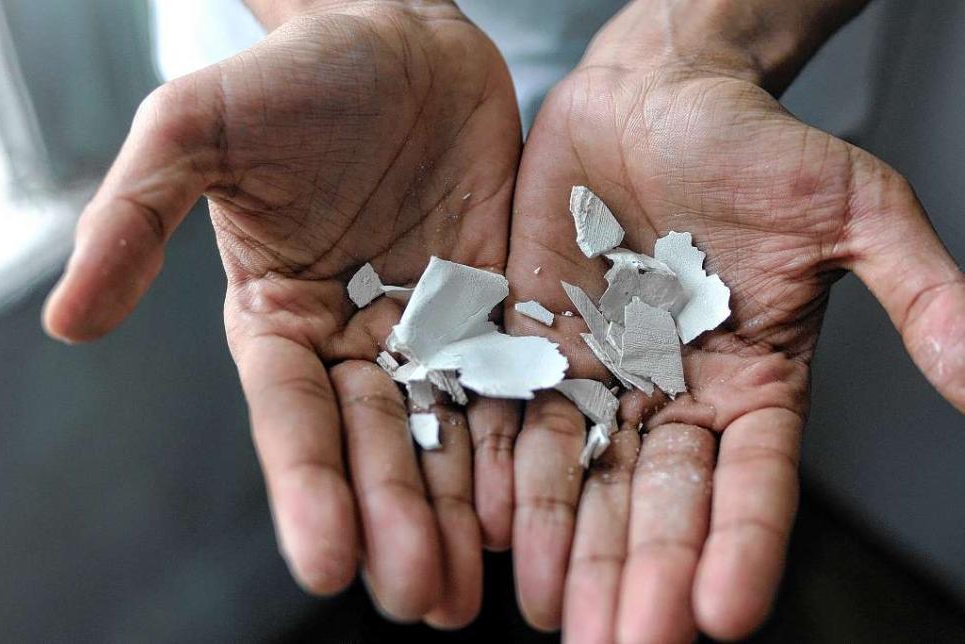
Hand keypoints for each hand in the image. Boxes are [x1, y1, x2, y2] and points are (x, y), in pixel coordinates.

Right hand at [43, 0, 521, 625]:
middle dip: (395, 521)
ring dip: (459, 512)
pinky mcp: (496, 307)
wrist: (401, 40)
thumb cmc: (296, 74)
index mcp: (278, 319)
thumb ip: (137, 217)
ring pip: (445, 434)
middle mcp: (352, 340)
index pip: (290, 421)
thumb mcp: (197, 128)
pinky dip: (518, 443)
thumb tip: (68, 319)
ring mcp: (430, 329)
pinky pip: (510, 382)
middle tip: (418, 598)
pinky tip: (533, 502)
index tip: (328, 562)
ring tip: (471, 587)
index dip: (307, 490)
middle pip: (375, 447)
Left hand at [506, 1, 964, 640]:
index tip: (724, 615)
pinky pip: (516, 414)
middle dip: (641, 576)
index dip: (741, 547)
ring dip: (567, 545)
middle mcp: (672, 394)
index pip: (752, 485)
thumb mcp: (854, 211)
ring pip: (582, 475)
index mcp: (753, 383)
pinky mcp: (535, 340)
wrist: (655, 97)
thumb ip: (919, 293)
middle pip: (658, 503)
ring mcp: (598, 373)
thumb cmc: (756, 146)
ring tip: (555, 612)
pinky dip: (505, 467)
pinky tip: (493, 523)